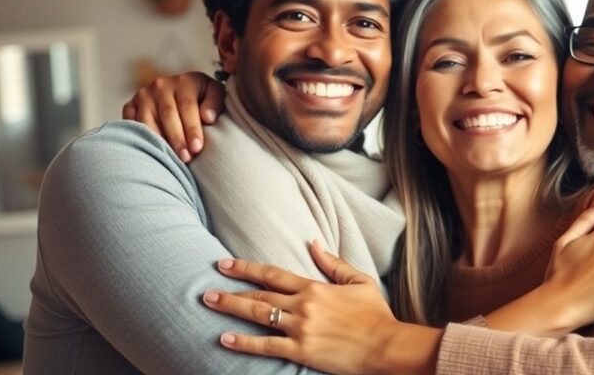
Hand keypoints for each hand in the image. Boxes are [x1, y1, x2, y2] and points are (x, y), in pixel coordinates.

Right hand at [121, 71, 224, 161]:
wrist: (181, 95)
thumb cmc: (202, 99)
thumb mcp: (214, 94)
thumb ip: (215, 102)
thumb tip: (207, 117)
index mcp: (184, 81)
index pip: (188, 106)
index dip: (192, 128)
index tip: (197, 148)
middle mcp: (161, 85)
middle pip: (168, 115)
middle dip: (177, 138)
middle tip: (185, 158)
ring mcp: (143, 96)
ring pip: (148, 121)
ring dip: (159, 141)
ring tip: (170, 159)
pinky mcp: (130, 106)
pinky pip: (132, 124)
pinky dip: (140, 138)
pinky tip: (150, 151)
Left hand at [203, 241, 433, 374]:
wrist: (385, 345)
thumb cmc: (375, 314)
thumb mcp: (359, 280)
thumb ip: (333, 262)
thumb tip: (313, 242)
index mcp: (315, 287)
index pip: (273, 274)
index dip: (247, 268)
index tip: (225, 264)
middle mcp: (303, 305)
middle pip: (260, 294)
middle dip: (231, 290)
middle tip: (207, 288)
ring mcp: (300, 329)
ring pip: (258, 315)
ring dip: (232, 309)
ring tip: (210, 304)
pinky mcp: (301, 352)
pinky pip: (266, 346)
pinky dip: (244, 342)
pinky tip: (225, 339)